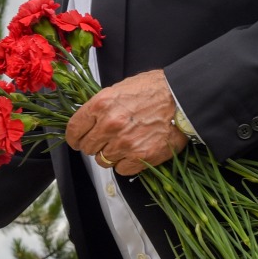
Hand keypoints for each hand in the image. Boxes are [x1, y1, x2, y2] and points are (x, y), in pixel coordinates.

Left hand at [65, 69, 187, 176]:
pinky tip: (134, 152)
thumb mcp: (121, 88)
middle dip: (94, 145)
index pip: (74, 129)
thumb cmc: (155, 90)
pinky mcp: (140, 157)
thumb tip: (89, 121)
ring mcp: (124, 143)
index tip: (77, 140)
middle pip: (87, 147)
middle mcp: (110, 125)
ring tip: (123, 144)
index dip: (74, 137)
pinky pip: (120, 169)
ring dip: (110, 155)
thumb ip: (102, 106)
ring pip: (103, 160)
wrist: (183, 99)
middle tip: (106, 140)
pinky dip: (125, 163)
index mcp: (101, 104)